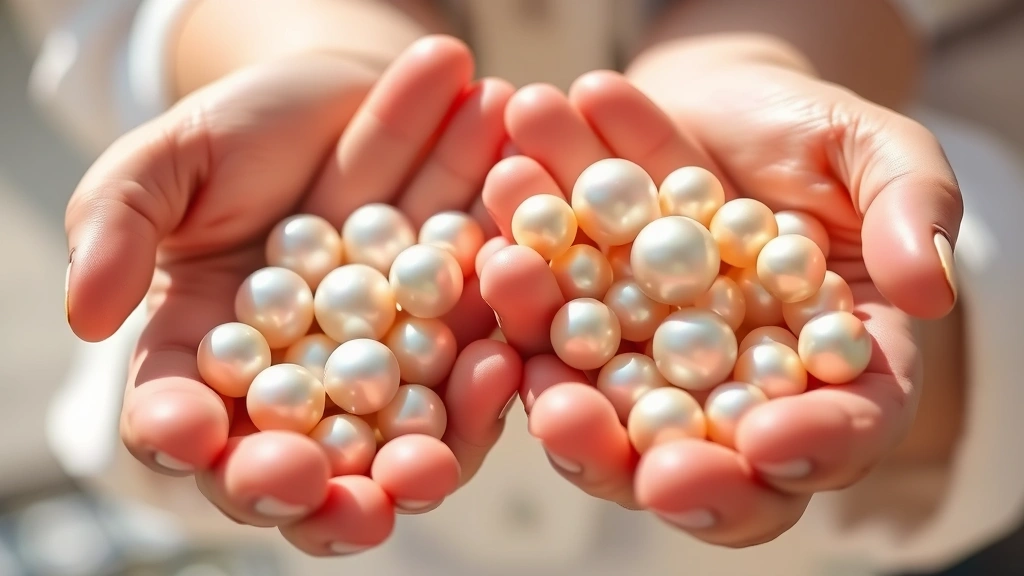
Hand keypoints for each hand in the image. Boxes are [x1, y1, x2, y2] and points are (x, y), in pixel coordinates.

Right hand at [65, 36, 522, 554]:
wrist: (348, 98)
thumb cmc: (243, 129)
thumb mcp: (166, 161)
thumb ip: (117, 228)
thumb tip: (87, 314)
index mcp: (203, 354)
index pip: (179, 418)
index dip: (183, 438)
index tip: (196, 438)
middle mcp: (291, 381)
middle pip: (300, 468)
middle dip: (323, 501)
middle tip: (348, 507)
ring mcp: (376, 369)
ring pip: (393, 446)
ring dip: (416, 469)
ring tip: (428, 472)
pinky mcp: (450, 339)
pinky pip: (467, 381)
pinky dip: (482, 386)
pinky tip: (496, 366)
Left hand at [480, 57, 960, 546]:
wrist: (717, 94)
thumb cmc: (809, 129)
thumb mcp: (876, 151)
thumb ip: (911, 210)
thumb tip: (924, 291)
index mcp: (827, 368)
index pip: (839, 434)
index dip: (811, 451)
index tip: (766, 444)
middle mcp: (730, 388)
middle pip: (693, 460)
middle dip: (628, 456)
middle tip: (575, 423)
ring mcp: (644, 365)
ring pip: (595, 402)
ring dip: (544, 353)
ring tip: (513, 276)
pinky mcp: (577, 321)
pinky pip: (540, 326)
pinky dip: (519, 286)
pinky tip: (501, 241)